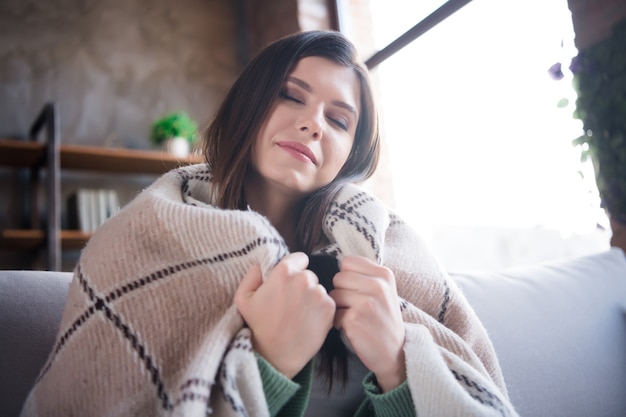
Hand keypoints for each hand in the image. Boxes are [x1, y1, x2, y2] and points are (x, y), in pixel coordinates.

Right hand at [234, 252, 335, 378]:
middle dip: (301, 284)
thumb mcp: (243, 298)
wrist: (276, 355)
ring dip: (311, 297)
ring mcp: (319, 293)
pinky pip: (326, 302)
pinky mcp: (329, 308)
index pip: (299, 258)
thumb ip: (252, 275)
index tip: (287, 283)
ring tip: (298, 314)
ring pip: (318, 289)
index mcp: (284, 271)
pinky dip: (320, 310)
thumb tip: (261, 264)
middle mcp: (305, 279)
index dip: (293, 269)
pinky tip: (307, 321)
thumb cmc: (258, 326)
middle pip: (308, 274)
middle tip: (290, 303)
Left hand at [330, 255, 405, 391]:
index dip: (347, 276)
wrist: (395, 351)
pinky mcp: (355, 319)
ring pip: (333, 295)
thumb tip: (338, 263)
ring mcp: (366, 302)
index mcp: (384, 274)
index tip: (357, 290)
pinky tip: (353, 328)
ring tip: (354, 317)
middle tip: (355, 306)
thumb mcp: (384, 290)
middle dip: (341, 292)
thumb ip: (365, 275)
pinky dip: (338, 323)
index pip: (348, 261)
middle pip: (338, 278)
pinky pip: (333, 313)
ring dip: (339, 308)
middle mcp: (377, 285)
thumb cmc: (383, 319)